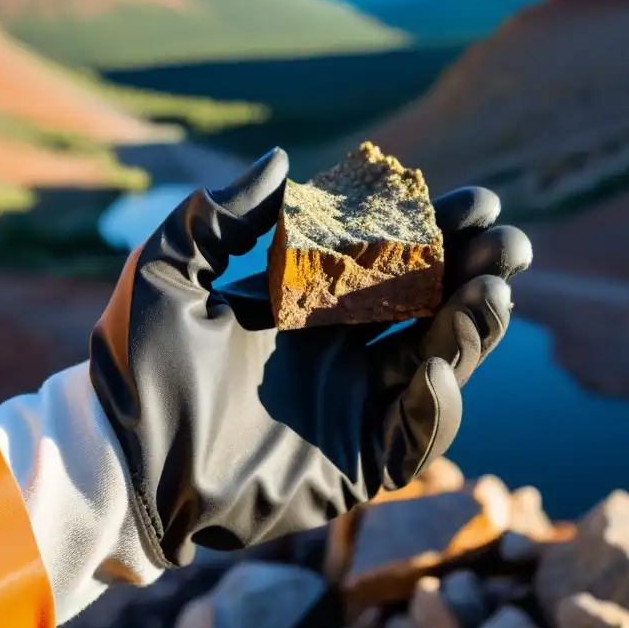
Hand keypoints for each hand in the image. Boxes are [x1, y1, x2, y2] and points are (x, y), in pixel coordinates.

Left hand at [89, 148, 531, 567]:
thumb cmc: (137, 364)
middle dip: (474, 275)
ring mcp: (354, 409)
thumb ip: (222, 214)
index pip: (390, 263)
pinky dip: (435, 408)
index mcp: (309, 306)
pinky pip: (415, 438)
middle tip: (508, 243)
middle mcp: (342, 354)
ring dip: (472, 331)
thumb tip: (285, 163)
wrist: (120, 460)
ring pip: (438, 366)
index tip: (471, 201)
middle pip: (430, 310)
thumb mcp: (167, 269)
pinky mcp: (356, 465)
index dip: (434, 233)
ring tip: (493, 292)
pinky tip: (437, 369)